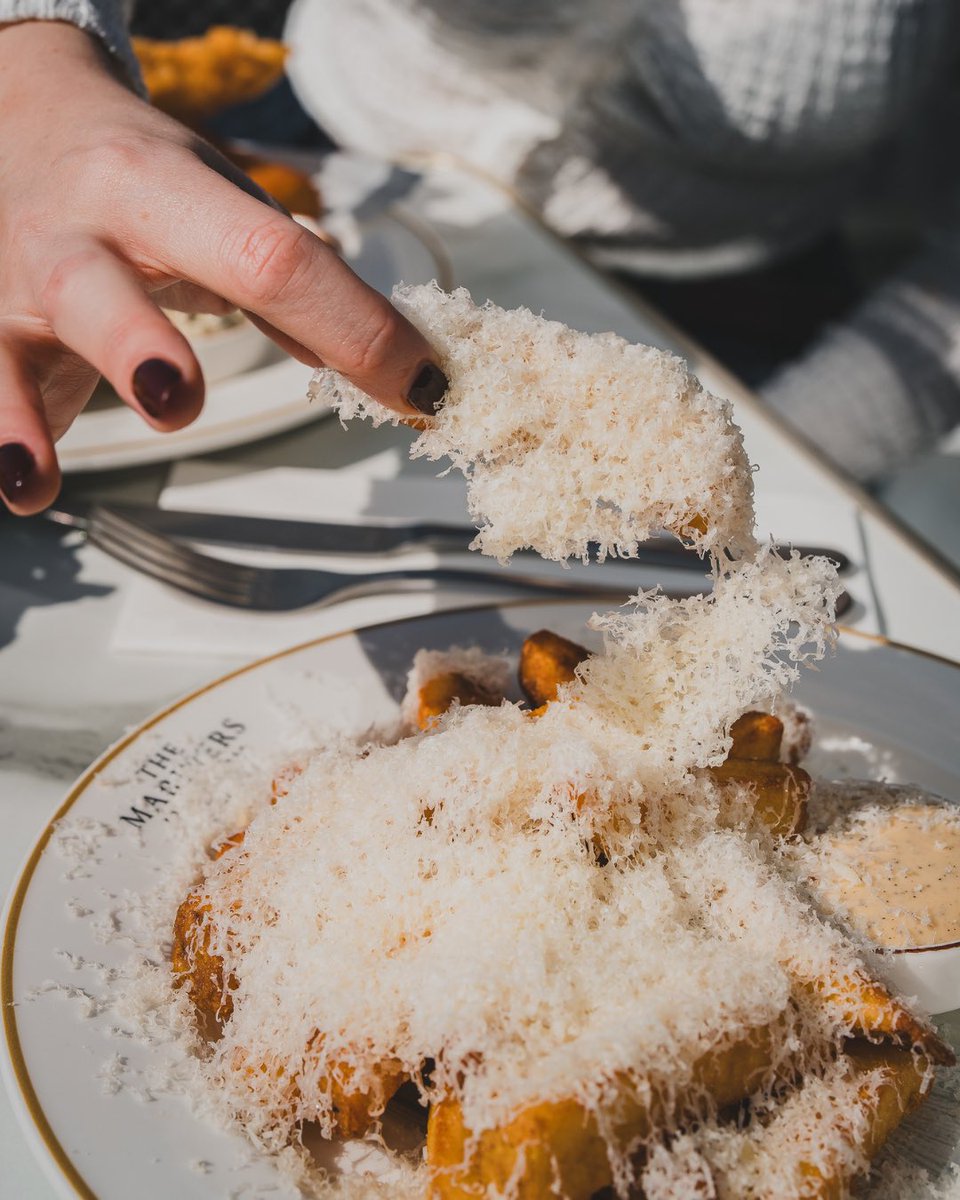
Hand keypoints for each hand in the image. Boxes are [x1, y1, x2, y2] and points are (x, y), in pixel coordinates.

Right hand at [0, 21, 446, 513]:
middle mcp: (77, 233)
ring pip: (6, 348)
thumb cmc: (144, 180)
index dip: (350, 327)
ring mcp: (15, 284)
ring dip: (19, 417)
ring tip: (34, 479)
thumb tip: (383, 364)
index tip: (421, 388)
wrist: (18, 119)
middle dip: (139, 348)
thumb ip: (291, 286)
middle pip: (101, 290)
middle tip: (180, 400)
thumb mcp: (222, 206)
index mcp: (161, 189)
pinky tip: (22, 488)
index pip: (269, 259)